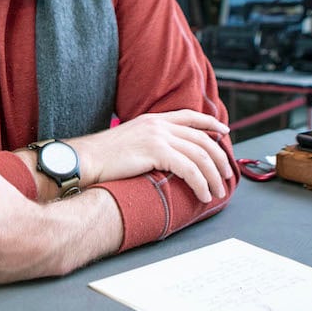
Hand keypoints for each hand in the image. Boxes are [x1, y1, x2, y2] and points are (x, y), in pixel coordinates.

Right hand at [72, 109, 233, 201]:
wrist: (86, 159)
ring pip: (200, 155)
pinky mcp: (157, 151)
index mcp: (153, 119)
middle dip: (219, 158)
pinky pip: (190, 169)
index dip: (211, 122)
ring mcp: (158, 136)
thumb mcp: (131, 140)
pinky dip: (200, 184)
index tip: (225, 131)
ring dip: (212, 176)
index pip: (190, 116)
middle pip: (202, 138)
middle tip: (225, 175)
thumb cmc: (103, 156)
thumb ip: (150, 142)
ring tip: (216, 191)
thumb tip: (165, 157)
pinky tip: (203, 195)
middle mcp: (159, 124)